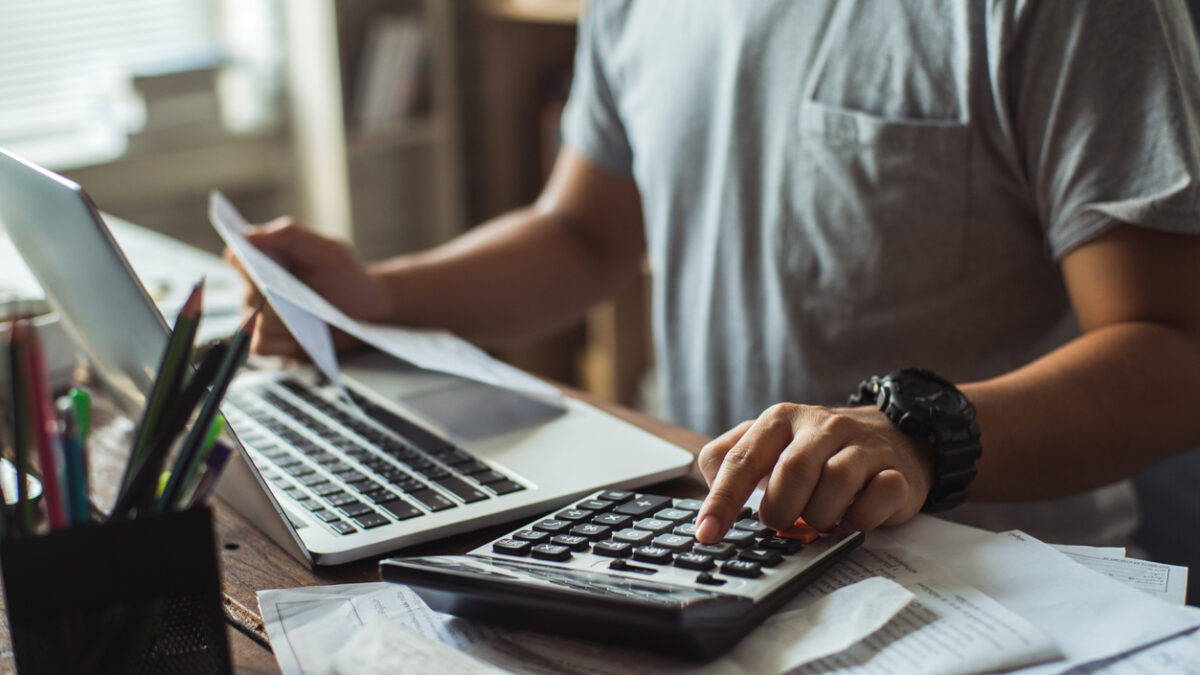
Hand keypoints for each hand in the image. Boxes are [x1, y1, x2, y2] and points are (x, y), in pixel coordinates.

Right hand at [223, 217, 390, 357]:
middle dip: (269, 295)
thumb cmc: (346, 275)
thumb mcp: (327, 249)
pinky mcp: (275, 343)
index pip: (236, 258)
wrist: (369, 308)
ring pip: (253, 322)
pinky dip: (281, 342)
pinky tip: (303, 335)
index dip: (243, 262)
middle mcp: (257, 289)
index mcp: (265, 261)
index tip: (261, 267)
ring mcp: (263, 318)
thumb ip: (289, 235)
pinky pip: (262, 345)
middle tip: (292, 295)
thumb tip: (247, 235)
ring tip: (307, 316)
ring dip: (278, 320)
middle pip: (246, 294)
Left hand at [693, 403, 934, 543]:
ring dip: (821, 516)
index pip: (741, 459)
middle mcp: (821, 425)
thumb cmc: (818, 451)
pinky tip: (853, 518)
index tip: (707, 533)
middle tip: (783, 522)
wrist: (894, 437)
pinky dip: (860, 519)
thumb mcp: (770, 444)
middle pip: (792, 472)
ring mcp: (862, 446)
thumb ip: (730, 461)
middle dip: (781, 510)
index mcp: (781, 419)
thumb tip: (708, 497)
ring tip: (819, 519)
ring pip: (835, 484)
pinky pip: (877, 499)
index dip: (722, 500)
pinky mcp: (896, 471)